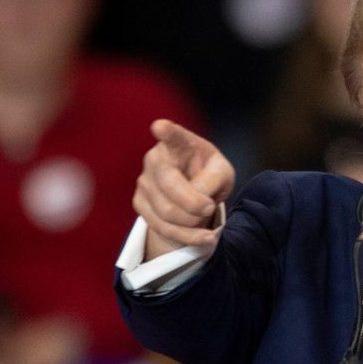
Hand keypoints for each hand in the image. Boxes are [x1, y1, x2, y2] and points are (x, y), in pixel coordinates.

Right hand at [133, 119, 234, 259]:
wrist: (194, 193)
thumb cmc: (209, 175)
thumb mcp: (223, 173)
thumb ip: (214, 178)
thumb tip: (198, 195)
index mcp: (181, 144)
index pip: (173, 136)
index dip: (167, 132)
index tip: (161, 126)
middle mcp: (156, 158)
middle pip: (170, 184)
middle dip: (194, 204)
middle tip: (211, 208)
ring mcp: (144, 181)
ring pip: (166, 211)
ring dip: (193, 223)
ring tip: (208, 221)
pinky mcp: (140, 203)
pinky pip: (162, 227)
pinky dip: (187, 236)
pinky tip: (204, 237)